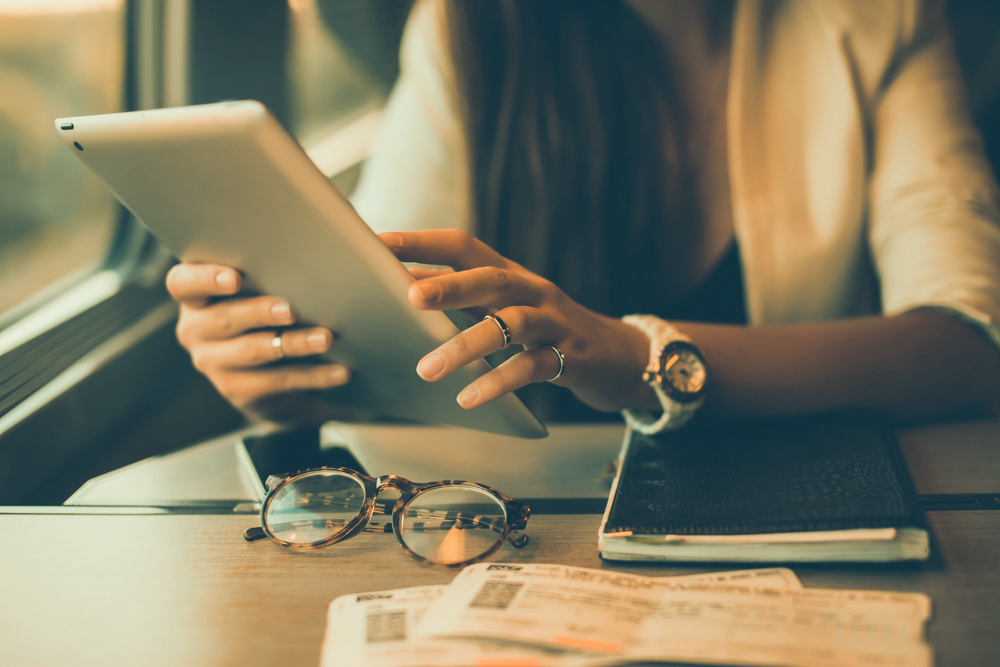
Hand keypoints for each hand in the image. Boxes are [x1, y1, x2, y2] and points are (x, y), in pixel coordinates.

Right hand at [165, 263, 349, 416]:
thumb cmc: (270, 313)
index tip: (236, 278)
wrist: (272, 376)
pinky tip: (340, 371)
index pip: (183, 283)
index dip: (205, 279)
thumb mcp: (265, 290)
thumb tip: (327, 252)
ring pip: (253, 351)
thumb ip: (274, 270)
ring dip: (293, 344)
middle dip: (260, 312)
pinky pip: (278, 382)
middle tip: (291, 310)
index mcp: (196, 297)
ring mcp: (214, 363)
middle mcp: (195, 330)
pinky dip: (314, 376)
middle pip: (223, 318)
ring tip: (326, 338)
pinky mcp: (238, 391)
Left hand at [381, 230, 655, 412]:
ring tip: (427, 369)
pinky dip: (499, 382)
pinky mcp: (569, 357)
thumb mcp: (505, 308)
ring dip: (467, 345)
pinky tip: (469, 397)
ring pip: (511, 324)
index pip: (463, 246)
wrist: (618, 356)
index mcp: (509, 274)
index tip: (379, 243)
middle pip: (491, 277)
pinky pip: (532, 368)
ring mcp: (553, 322)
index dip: (423, 242)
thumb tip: (402, 291)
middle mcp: (532, 290)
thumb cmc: (546, 331)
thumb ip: (464, 299)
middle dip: (449, 284)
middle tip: (408, 296)